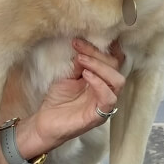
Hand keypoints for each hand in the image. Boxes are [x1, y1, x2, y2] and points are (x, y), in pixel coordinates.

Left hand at [16, 39, 124, 157]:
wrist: (46, 122)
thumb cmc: (58, 99)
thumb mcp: (68, 76)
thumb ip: (79, 64)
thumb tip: (84, 48)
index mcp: (101, 79)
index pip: (111, 59)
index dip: (100, 48)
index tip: (79, 40)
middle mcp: (107, 90)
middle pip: (116, 67)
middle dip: (97, 54)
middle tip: (78, 48)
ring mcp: (105, 104)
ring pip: (117, 81)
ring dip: (100, 66)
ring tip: (82, 61)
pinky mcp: (99, 116)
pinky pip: (109, 98)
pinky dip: (99, 83)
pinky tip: (85, 76)